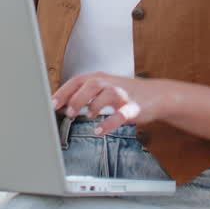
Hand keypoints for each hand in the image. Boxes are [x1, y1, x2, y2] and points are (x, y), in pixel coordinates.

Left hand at [51, 72, 170, 135]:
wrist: (156, 95)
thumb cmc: (127, 93)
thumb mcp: (105, 87)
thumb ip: (87, 93)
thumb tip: (64, 103)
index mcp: (101, 78)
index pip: (78, 80)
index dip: (64, 91)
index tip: (52, 103)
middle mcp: (110, 83)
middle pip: (90, 84)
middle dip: (77, 98)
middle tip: (69, 112)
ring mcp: (123, 94)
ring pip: (105, 95)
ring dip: (93, 107)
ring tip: (88, 117)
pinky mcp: (134, 107)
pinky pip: (120, 114)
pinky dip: (108, 123)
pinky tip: (100, 130)